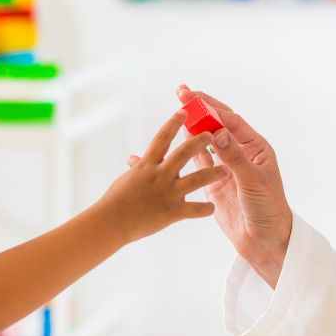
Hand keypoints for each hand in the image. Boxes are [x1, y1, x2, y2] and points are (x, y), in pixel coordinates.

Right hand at [101, 109, 226, 243]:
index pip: (162, 138)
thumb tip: (133, 157)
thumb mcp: (127, 180)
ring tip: (225, 170)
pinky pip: (194, 210)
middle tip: (211, 134)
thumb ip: (137, 169)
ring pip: (196, 179)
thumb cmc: (114, 202)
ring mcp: (167, 193)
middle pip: (183, 153)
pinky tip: (212, 207)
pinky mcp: (171, 212)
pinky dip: (204, 209)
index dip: (173, 123)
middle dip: (199, 142)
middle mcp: (159, 175)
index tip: (184, 111)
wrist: (110, 223)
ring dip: (213, 173)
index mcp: (147, 165)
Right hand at [142, 85, 291, 287]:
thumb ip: (235, 157)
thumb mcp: (253, 182)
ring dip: (193, 125)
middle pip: (218, 125)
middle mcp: (241, 153)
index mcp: (256, 148)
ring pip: (206, 140)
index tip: (195, 97)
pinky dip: (188, 149)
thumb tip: (219, 132)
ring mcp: (226, 167)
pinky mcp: (214, 182)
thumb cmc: (268, 210)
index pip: (231, 121)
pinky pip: (199, 161)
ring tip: (176, 111)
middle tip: (181, 93)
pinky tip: (177, 137)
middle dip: (201, 108)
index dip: (212, 108)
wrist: (264, 241)